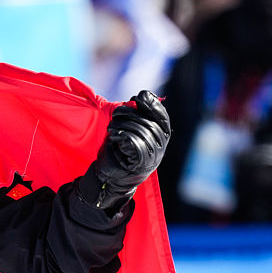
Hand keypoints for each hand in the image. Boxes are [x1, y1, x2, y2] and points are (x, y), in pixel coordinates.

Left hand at [79, 90, 170, 209]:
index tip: (136, 97)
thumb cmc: (118, 150)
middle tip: (115, 117)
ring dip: (121, 125)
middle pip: (147, 121)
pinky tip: (115, 137)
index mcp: (161, 135)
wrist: (109, 177)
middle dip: (128, 114)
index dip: (151, 104)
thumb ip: (138, 113)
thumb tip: (142, 95)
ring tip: (112, 129)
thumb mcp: (129, 128)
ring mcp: (153, 156)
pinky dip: (122, 136)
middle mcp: (160, 146)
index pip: (162, 115)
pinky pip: (134, 142)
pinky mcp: (143, 164)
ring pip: (140, 131)